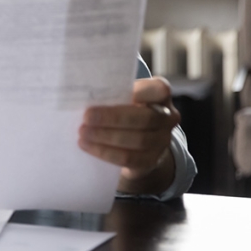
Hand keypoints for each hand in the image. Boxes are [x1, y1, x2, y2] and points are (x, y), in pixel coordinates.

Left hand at [77, 77, 179, 193]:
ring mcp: (163, 141)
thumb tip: (83, 93)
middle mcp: (168, 117)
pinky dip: (106, 152)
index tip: (111, 91)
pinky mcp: (151, 161)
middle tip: (86, 117)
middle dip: (113, 118)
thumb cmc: (125, 110)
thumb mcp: (124, 97)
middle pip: (145, 118)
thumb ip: (113, 93)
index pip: (159, 89)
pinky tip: (88, 146)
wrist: (138, 143)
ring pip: (138, 140)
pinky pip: (130, 158)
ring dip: (106, 137)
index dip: (140, 91)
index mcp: (161, 95)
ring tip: (83, 133)